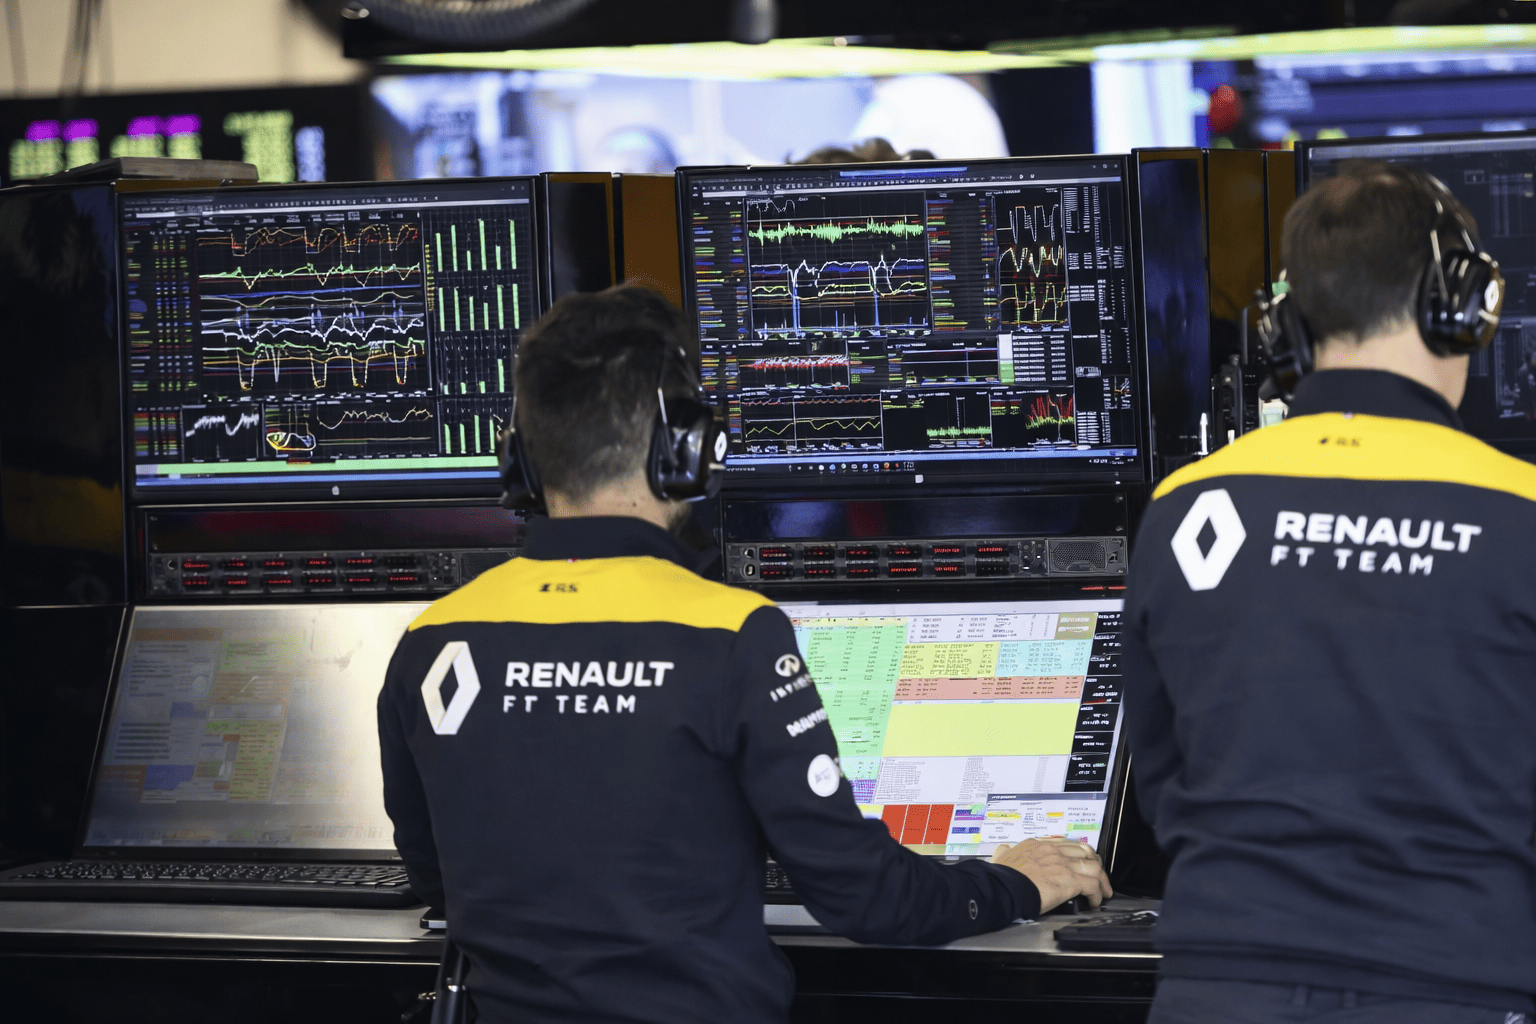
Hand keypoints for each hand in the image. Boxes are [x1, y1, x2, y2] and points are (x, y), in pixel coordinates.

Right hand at [989, 838, 1112, 912]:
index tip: (1078, 863)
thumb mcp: (1000, 857)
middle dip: (1094, 863)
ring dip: (1101, 880)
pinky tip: (1094, 902)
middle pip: (1085, 851)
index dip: (1076, 855)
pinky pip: (1093, 885)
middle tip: (1096, 876)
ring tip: (1102, 891)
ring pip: (1094, 866)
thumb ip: (1004, 852)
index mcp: (1037, 845)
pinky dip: (1097, 894)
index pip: (1065, 844)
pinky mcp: (1070, 880)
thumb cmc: (1001, 878)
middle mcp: (1052, 851)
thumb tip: (1003, 849)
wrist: (1004, 888)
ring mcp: (1063, 864)